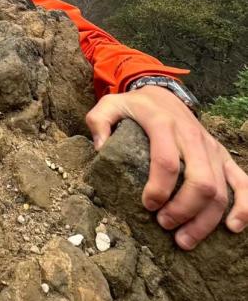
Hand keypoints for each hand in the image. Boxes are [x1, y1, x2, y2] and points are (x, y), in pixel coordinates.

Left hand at [86, 85, 247, 249]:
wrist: (162, 92)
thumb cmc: (134, 106)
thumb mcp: (109, 105)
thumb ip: (99, 122)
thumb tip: (100, 149)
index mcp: (163, 124)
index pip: (167, 162)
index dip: (159, 189)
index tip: (147, 205)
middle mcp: (191, 135)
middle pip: (199, 181)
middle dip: (183, 210)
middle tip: (164, 224)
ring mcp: (210, 147)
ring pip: (219, 189)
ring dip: (204, 220)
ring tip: (184, 240)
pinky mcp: (222, 155)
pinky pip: (242, 182)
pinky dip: (243, 207)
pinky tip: (231, 227)